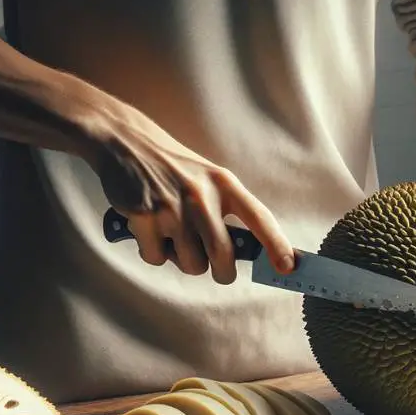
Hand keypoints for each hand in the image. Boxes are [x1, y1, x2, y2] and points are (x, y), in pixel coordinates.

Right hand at [85, 105, 293, 282]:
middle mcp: (201, 196)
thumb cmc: (174, 168)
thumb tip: (249, 253)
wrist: (126, 142)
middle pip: (222, 256)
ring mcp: (172, 207)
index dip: (276, 245)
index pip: (259, 218)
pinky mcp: (144, 216)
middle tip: (216, 268)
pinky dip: (154, 254)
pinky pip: (156, 258)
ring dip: (184, 261)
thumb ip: (228, 210)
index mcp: (224, 184)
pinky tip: (149, 232)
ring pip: (190, 263)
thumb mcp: (208, 178)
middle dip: (222, 272)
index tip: (288, 267)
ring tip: (174, 238)